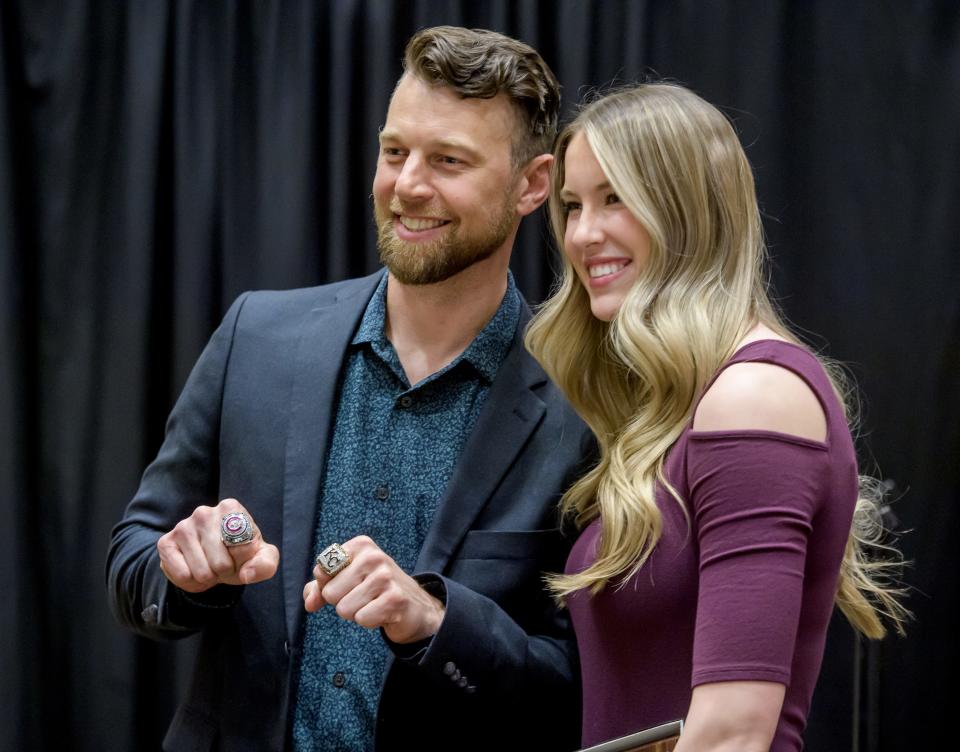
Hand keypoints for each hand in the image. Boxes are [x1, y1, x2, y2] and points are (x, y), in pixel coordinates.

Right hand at [157, 498, 279, 592]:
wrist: (215, 561)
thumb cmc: (240, 555)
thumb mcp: (261, 558)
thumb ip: (265, 564)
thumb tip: (248, 574)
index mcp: (230, 508)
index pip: (244, 547)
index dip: (244, 560)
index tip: (239, 554)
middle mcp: (204, 512)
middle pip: (221, 563)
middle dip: (224, 571)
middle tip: (222, 564)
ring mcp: (183, 526)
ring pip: (202, 571)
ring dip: (208, 577)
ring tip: (209, 566)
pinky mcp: (166, 543)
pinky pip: (182, 575)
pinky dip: (191, 582)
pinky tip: (193, 569)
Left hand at [302, 535, 444, 643]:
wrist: (414, 606)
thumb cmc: (374, 590)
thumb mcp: (346, 580)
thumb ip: (319, 587)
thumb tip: (310, 602)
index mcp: (360, 545)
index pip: (321, 570)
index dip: (328, 585)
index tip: (348, 584)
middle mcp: (373, 556)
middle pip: (330, 592)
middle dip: (342, 601)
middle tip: (363, 596)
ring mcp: (385, 577)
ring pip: (344, 609)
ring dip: (356, 613)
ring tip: (373, 604)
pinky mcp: (394, 599)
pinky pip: (361, 618)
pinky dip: (368, 621)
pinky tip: (382, 612)